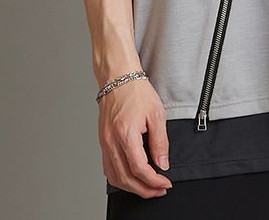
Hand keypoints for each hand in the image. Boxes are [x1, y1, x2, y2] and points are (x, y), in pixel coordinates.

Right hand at [99, 78, 173, 198]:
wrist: (119, 78)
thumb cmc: (136, 91)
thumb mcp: (156, 114)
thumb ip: (160, 142)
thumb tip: (163, 163)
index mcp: (126, 134)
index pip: (139, 169)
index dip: (154, 180)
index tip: (165, 182)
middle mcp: (112, 141)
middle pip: (126, 178)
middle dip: (144, 189)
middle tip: (159, 190)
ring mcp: (105, 143)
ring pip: (115, 177)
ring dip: (131, 187)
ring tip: (147, 187)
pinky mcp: (103, 142)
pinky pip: (108, 168)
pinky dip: (120, 178)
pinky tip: (131, 178)